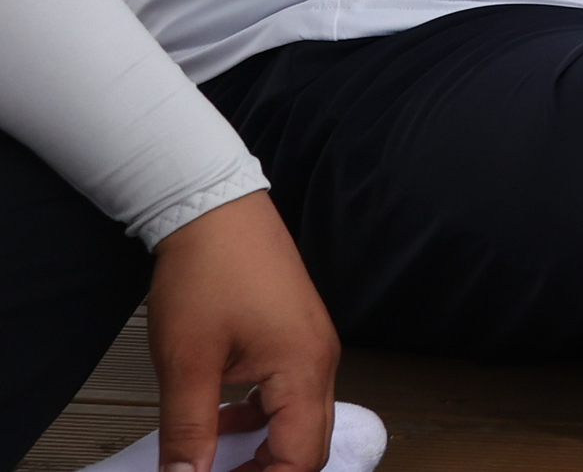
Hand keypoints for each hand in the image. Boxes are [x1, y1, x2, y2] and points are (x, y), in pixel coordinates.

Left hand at [146, 190, 337, 471]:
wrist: (216, 210)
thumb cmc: (209, 272)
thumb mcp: (187, 363)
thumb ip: (188, 431)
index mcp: (304, 369)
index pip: (299, 458)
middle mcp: (321, 359)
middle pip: (312, 445)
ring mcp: (314, 345)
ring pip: (304, 421)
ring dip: (267, 448)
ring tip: (218, 461)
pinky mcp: (299, 335)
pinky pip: (294, 394)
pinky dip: (265, 419)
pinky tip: (227, 417)